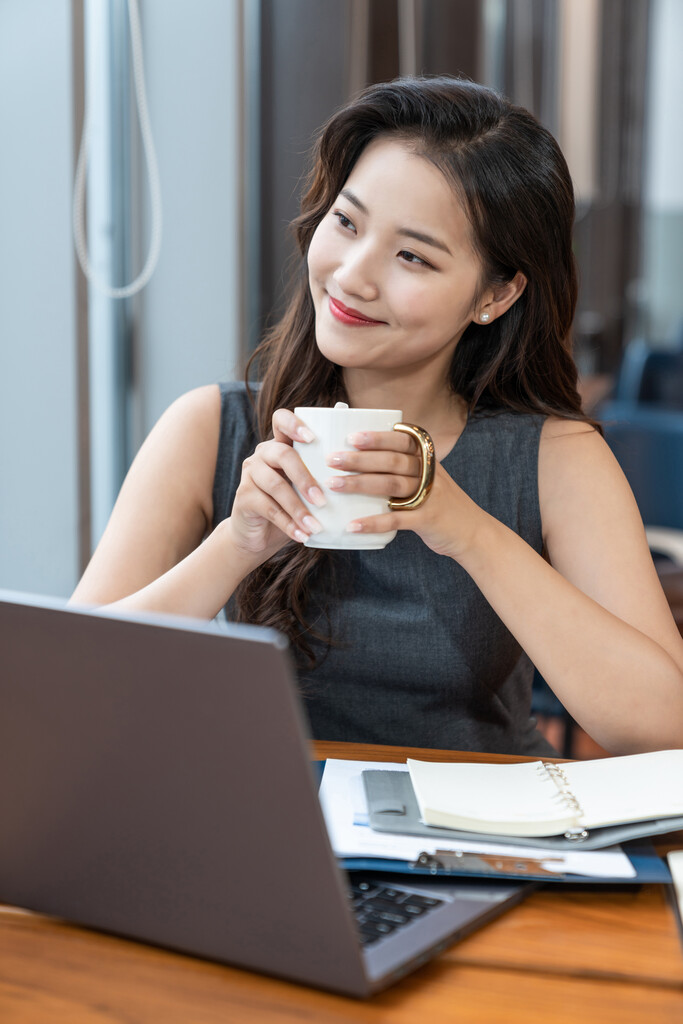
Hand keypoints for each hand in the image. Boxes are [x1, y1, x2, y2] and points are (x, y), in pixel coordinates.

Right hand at [228, 409, 326, 557]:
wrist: (259, 535)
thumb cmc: (292, 507)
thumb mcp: (307, 490)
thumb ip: (323, 477)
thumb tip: (360, 475)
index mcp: (280, 445)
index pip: (281, 420)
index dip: (294, 424)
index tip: (312, 437)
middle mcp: (262, 454)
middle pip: (283, 455)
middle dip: (306, 478)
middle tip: (322, 501)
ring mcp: (250, 474)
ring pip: (276, 486)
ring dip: (299, 508)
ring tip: (316, 526)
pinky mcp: (243, 496)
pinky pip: (268, 508)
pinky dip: (288, 524)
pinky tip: (302, 535)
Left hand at [324, 430, 479, 559]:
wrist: (474, 532)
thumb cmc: (441, 502)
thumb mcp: (429, 477)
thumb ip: (405, 466)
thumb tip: (361, 456)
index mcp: (428, 459)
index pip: (402, 440)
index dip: (377, 438)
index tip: (352, 437)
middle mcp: (430, 473)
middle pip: (392, 461)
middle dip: (359, 459)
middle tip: (332, 459)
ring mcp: (430, 496)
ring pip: (391, 486)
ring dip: (359, 484)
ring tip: (333, 485)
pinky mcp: (427, 520)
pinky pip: (396, 521)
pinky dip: (373, 522)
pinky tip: (352, 525)